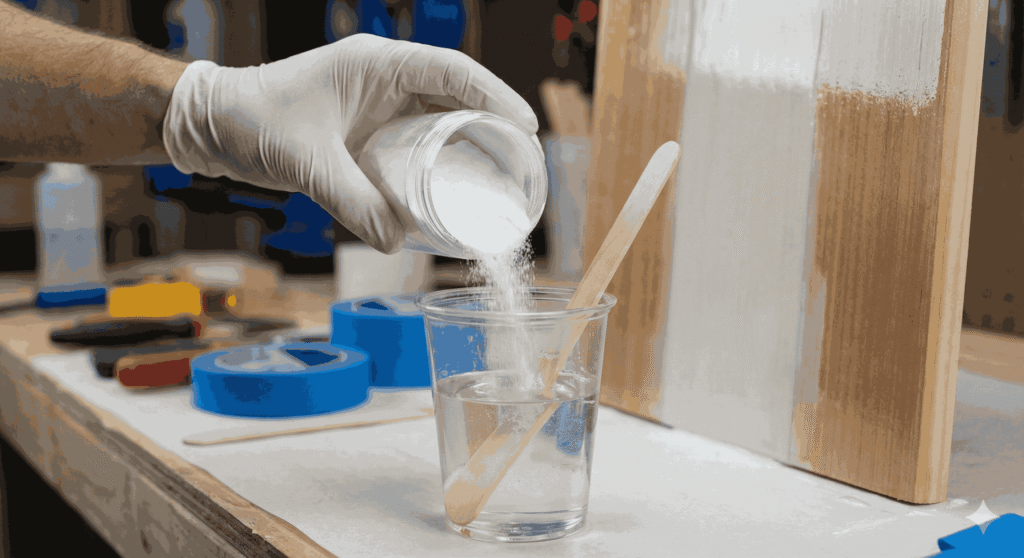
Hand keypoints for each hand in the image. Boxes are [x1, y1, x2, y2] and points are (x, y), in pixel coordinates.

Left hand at [161, 34, 537, 253]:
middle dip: (495, 123)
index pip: (453, 71)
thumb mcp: (306, 163)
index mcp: (377, 65)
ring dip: (472, 141)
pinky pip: (418, 138)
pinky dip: (441, 157)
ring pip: (441, 116)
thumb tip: (397, 243)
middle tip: (523, 161)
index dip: (496, 96)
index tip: (525, 128)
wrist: (213, 123)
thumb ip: (351, 202)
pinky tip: (455, 184)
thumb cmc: (253, 122)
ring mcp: (378, 101)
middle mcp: (385, 77)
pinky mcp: (369, 126)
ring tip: (502, 175)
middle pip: (458, 93)